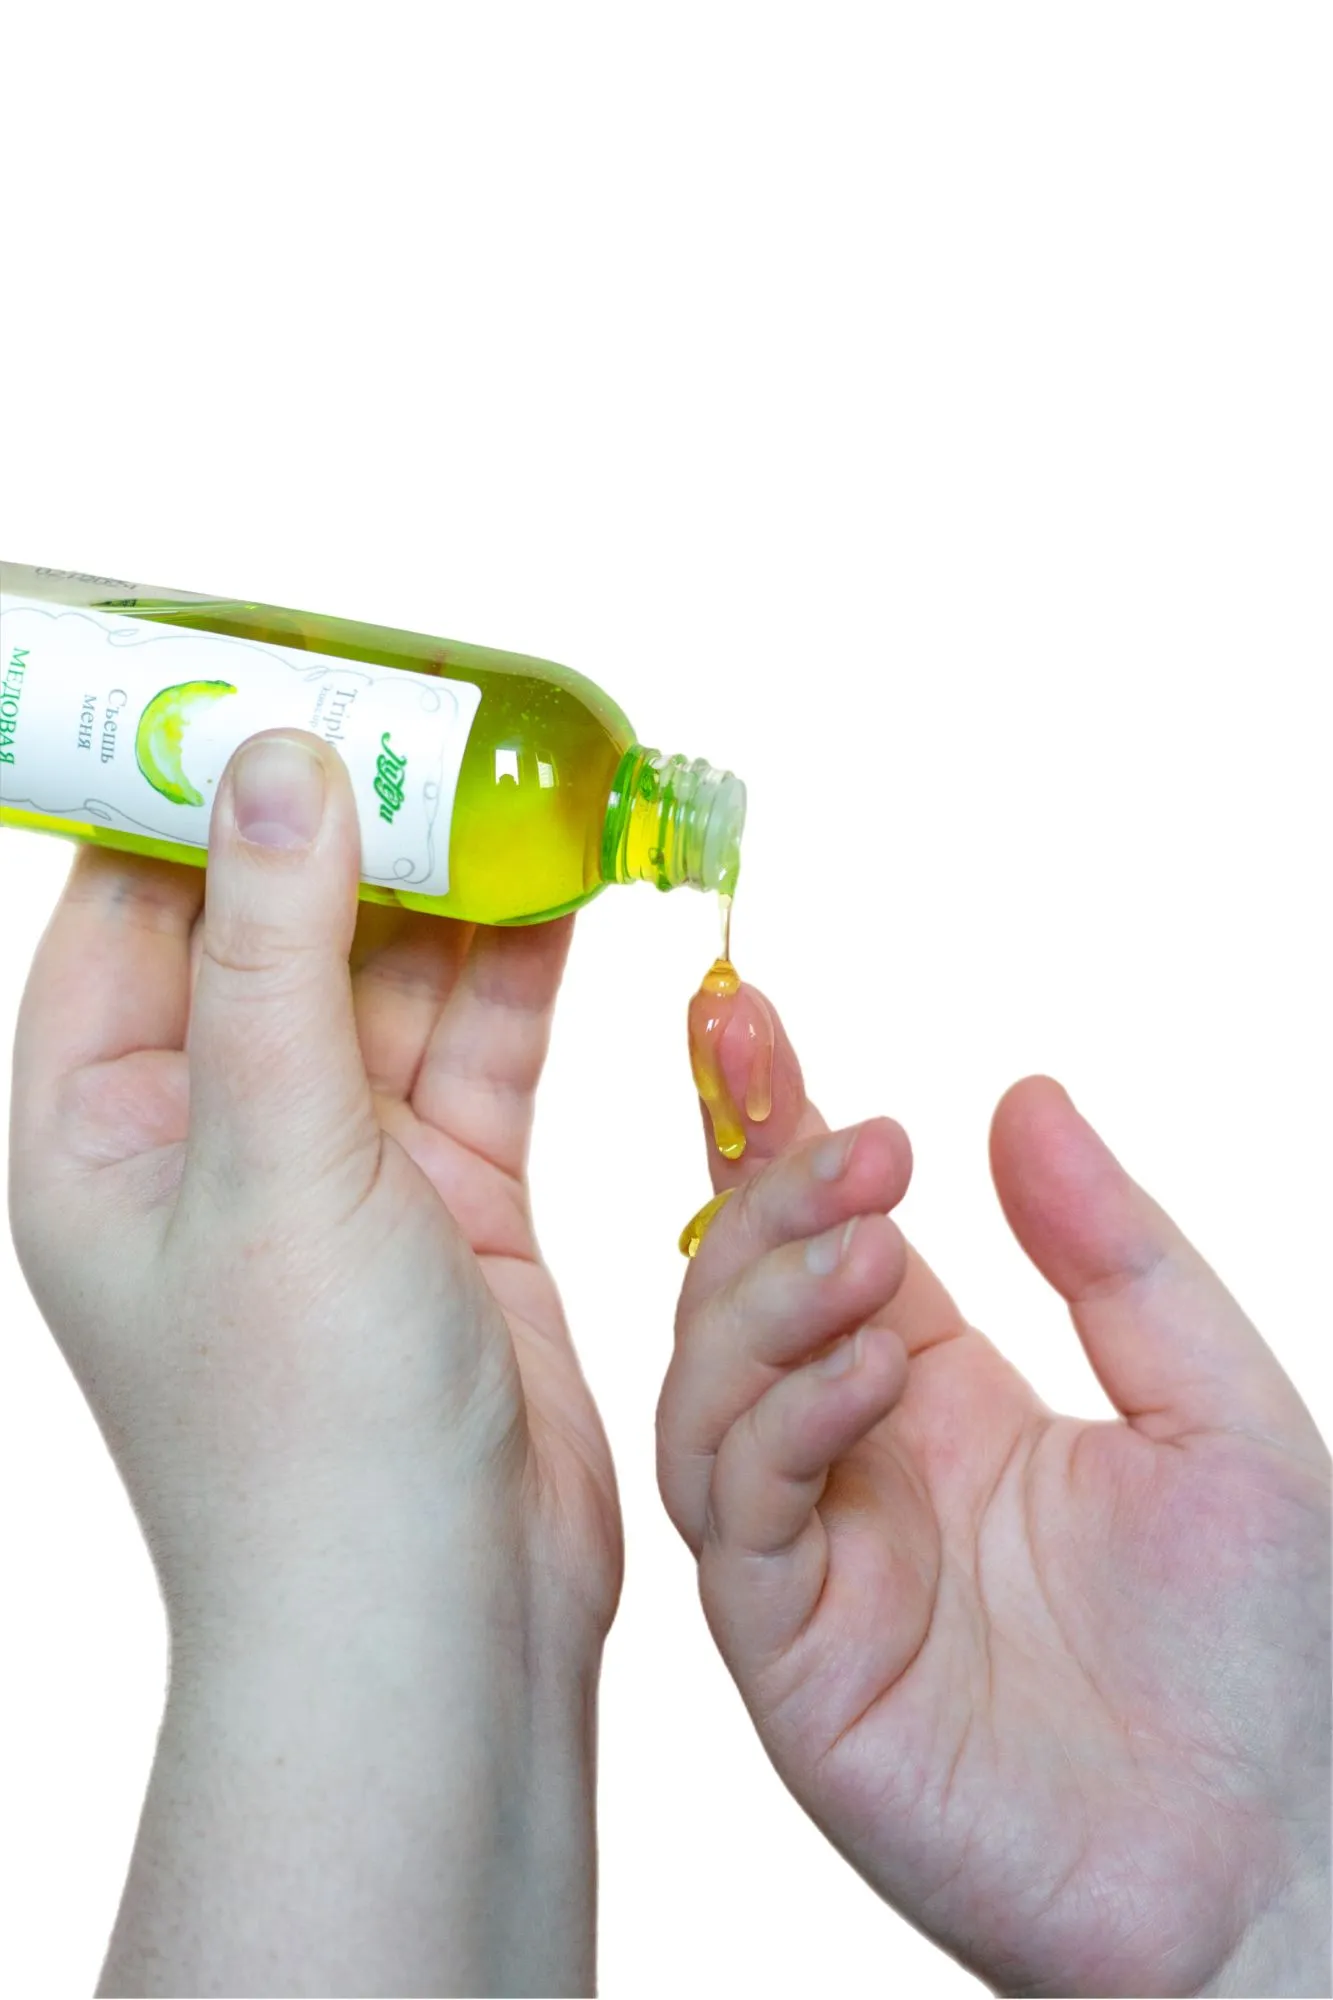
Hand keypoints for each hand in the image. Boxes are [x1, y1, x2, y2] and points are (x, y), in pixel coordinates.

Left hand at [10, 730, 619, 1993]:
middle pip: (281, 922)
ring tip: (528, 771)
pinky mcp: (451, 1200)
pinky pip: (483, 1049)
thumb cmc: (307, 1432)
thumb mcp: (275, 1160)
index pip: (132, 899)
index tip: (282, 670)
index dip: (198, 780)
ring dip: (459, 885)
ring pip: (395, 979)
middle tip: (444, 706)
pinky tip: (573, 885)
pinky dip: (526, 970)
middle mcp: (213, 1133)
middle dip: (363, 818)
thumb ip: (278, 953)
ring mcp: (338, 1166)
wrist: (435, 1631)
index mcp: (105, 1124)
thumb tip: (280, 759)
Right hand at [658, 994, 1329, 1997]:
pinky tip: (870, 1372)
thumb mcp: (1215, 1401)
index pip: (818, 1235)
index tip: (747, 1013)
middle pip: (739, 1298)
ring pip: (708, 1397)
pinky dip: (783, 1422)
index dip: (771, 1124)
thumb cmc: (1268, 1650)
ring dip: (764, 1300)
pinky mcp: (796, 1661)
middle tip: (856, 1138)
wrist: (1280, 1861)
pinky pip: (744, 1520)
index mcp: (938, 1394)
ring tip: (865, 1242)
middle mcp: (854, 1464)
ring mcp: (816, 1563)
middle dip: (769, 1198)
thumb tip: (1023, 1095)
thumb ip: (1113, 1253)